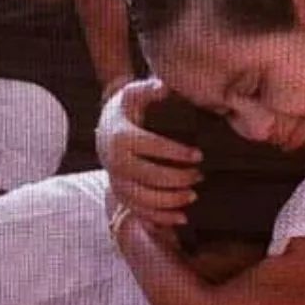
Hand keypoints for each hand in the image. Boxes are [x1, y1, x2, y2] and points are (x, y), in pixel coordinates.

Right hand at [96, 78, 200, 228]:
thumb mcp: (134, 92)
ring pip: (145, 198)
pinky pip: (140, 211)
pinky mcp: (120, 195)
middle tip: (200, 175)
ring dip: (171, 200)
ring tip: (193, 194)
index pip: (153, 147)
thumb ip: (150, 88)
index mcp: (121, 137)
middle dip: (179, 178)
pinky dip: (161, 217)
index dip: (177, 153)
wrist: (104, 129)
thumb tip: (166, 87)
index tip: (199, 155)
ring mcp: (116, 181)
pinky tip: (181, 217)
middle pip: (150, 176)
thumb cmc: (126, 109)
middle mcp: (115, 162)